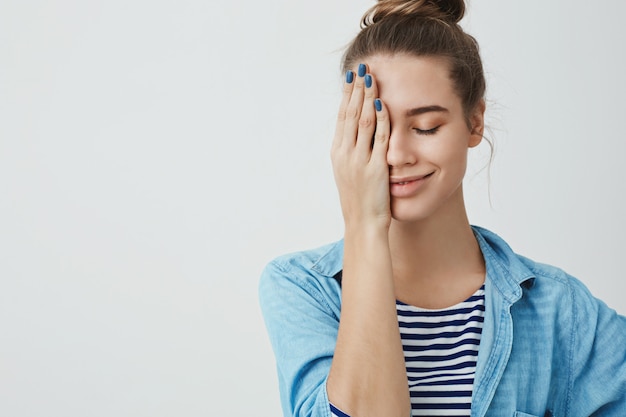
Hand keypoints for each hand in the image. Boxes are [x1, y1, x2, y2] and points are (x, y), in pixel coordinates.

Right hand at [331, 63, 390, 228]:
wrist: (362, 224)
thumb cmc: (359, 200)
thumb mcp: (349, 172)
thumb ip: (351, 150)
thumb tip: (356, 130)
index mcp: (337, 153)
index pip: (342, 117)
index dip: (347, 95)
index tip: (351, 77)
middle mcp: (345, 154)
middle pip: (351, 114)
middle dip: (356, 89)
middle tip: (362, 68)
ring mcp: (359, 160)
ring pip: (363, 122)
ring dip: (368, 97)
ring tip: (371, 78)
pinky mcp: (375, 168)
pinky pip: (379, 138)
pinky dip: (381, 119)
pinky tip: (384, 104)